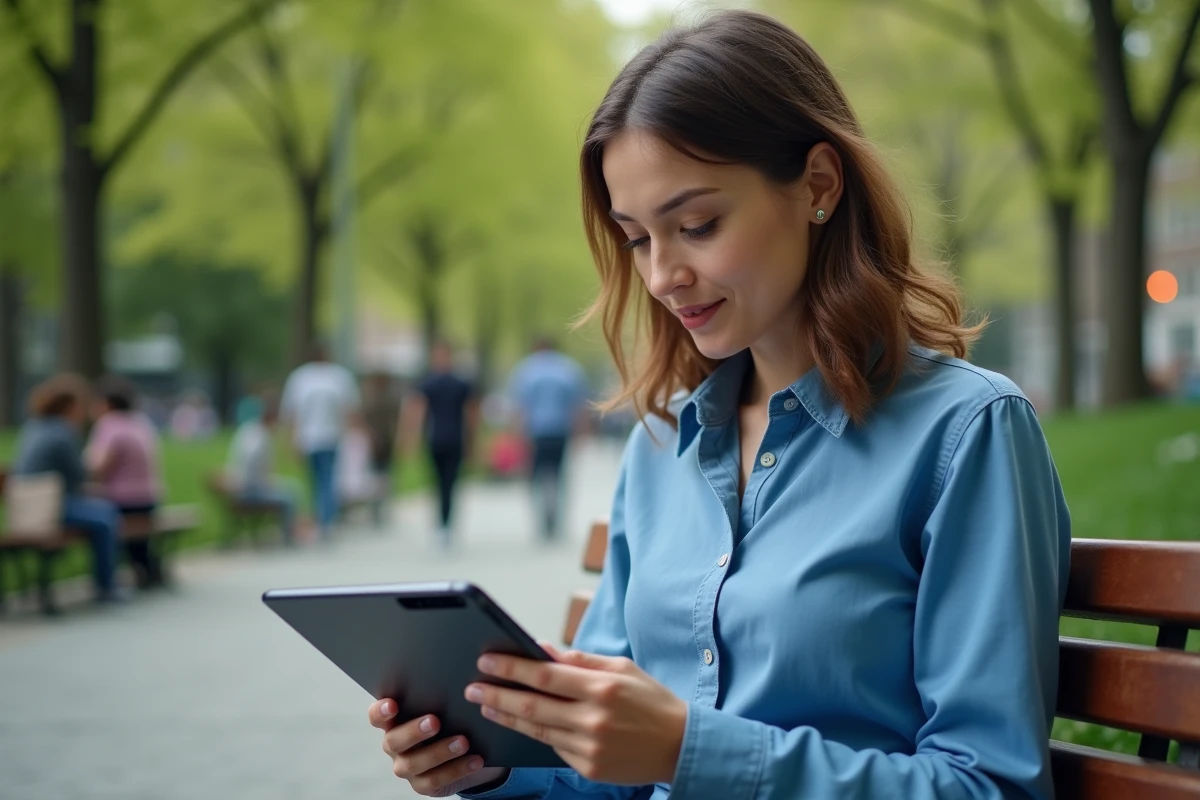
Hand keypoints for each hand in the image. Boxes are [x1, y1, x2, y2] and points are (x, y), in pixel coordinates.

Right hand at [369, 698, 508, 796]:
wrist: (470, 750)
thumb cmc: (452, 719)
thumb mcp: (446, 706)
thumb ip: (440, 695)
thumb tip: (455, 678)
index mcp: (394, 721)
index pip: (377, 716)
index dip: (380, 711)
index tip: (393, 704)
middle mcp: (395, 745)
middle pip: (393, 741)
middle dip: (414, 731)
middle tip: (435, 721)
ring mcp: (406, 767)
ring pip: (414, 763)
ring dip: (440, 751)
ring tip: (463, 742)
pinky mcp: (422, 785)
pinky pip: (435, 780)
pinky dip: (457, 769)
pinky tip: (475, 760)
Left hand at [465, 643, 687, 785]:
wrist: (680, 746)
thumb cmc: (651, 700)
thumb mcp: (621, 669)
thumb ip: (580, 660)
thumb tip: (542, 650)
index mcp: (601, 688)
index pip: (544, 675)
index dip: (511, 668)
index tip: (486, 660)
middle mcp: (593, 719)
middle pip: (532, 706)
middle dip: (497, 694)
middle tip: (473, 686)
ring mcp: (589, 747)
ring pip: (536, 730)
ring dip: (507, 716)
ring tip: (486, 704)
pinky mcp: (589, 768)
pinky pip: (554, 747)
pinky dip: (535, 734)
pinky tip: (519, 723)